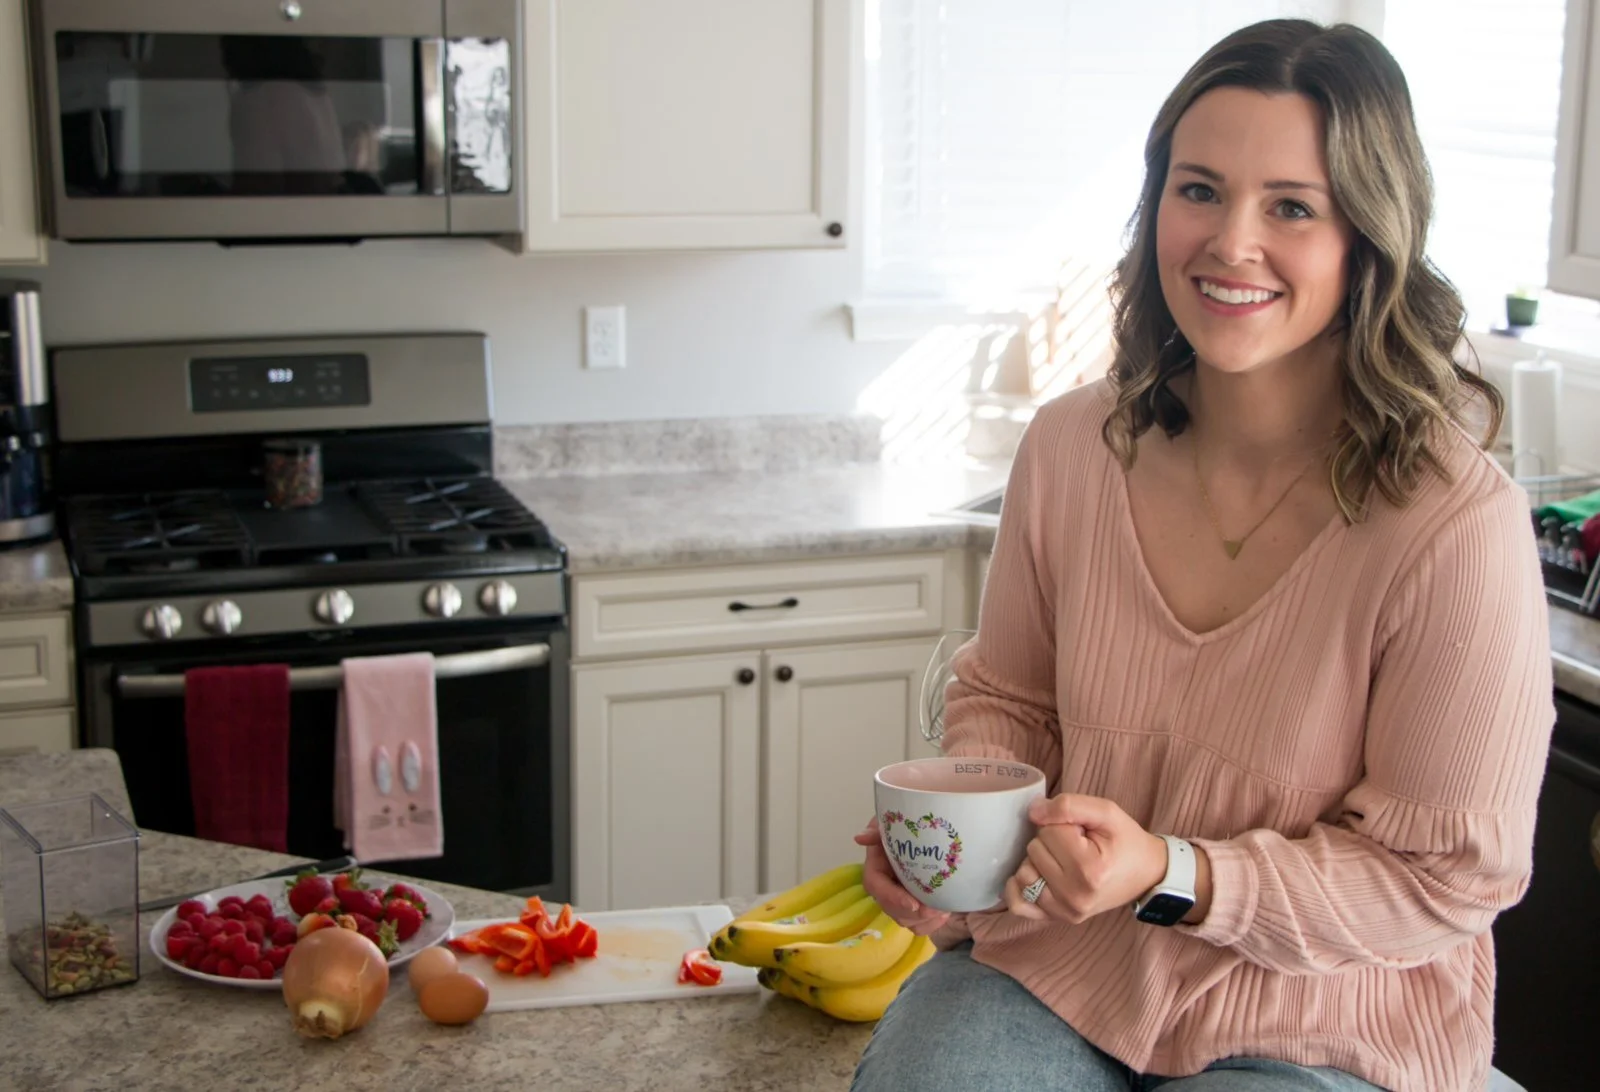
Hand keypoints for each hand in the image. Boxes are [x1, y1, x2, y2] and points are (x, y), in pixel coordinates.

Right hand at [854, 819, 951, 935]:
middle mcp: (885, 889)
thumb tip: (860, 838)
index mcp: (876, 870)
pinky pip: (920, 926)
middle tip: (935, 909)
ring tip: (944, 909)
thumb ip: (875, 831)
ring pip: (907, 921)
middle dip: (914, 914)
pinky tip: (945, 912)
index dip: (893, 898)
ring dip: (925, 920)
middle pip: (892, 910)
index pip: (877, 888)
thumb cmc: (901, 828)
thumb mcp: (887, 825)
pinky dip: (932, 924)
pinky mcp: (914, 908)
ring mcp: (900, 901)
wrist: (918, 834)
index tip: (913, 904)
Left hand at [1004, 794, 1166, 923]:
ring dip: (1038, 861)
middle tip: (1076, 845)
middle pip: (1034, 850)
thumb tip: (1032, 812)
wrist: (1147, 874)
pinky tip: (1036, 874)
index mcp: (1089, 869)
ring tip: (1062, 860)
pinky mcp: (1057, 919)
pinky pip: (1019, 905)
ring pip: (1023, 873)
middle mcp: (1074, 896)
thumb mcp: (1106, 812)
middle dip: (1051, 841)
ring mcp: (1065, 912)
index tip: (1083, 833)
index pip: (1048, 831)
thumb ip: (1068, 805)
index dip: (1063, 824)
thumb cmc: (1126, 841)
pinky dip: (1019, 887)